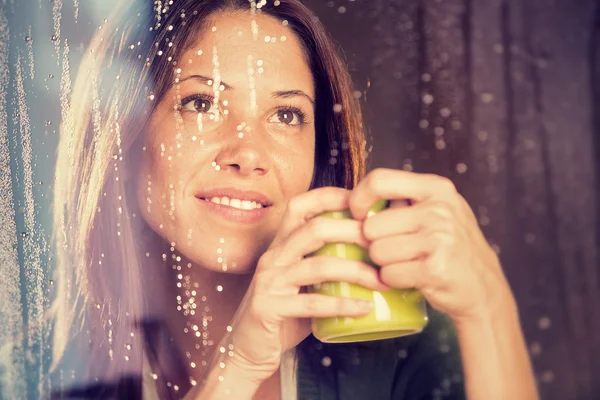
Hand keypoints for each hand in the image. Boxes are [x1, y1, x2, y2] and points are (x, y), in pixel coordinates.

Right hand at [223, 187, 388, 381]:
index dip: (331, 197)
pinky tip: (364, 308)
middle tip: (382, 244)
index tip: (363, 205)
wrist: (245, 350)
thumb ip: (325, 268)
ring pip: (318, 265)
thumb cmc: (282, 316)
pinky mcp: (268, 308)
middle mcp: (273, 257)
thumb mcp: (301, 284)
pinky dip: (342, 305)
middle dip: (353, 232)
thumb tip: (374, 259)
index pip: (301, 207)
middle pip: (315, 229)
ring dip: (356, 271)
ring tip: (382, 281)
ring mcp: (269, 281)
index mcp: (280, 245)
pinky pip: (311, 303)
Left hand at [348, 168, 511, 323]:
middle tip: (394, 250)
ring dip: (383, 264)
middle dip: (374, 243)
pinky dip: (393, 280)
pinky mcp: (435, 269)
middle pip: (372, 225)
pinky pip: (389, 274)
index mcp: (436, 188)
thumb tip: (351, 198)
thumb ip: (402, 199)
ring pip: (377, 252)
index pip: (379, 180)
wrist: (484, 287)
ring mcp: (440, 239)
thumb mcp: (436, 210)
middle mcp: (439, 209)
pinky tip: (411, 278)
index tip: (357, 215)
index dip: (358, 199)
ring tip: (406, 263)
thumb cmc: (449, 246)